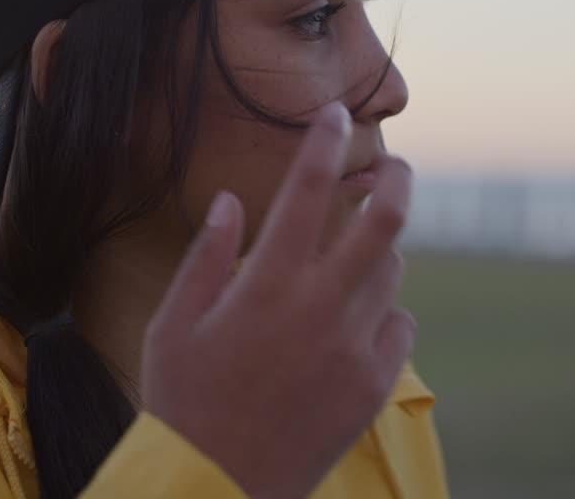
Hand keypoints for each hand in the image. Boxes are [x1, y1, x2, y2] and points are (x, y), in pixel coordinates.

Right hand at [141, 102, 414, 498]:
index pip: (308, 189)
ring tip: (350, 259)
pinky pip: (399, 326)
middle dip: (397, 178)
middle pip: (386, 219)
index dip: (326, 141)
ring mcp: (355, 347)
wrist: (216, 488)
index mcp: (267, 284)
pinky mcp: (374, 385)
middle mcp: (321, 307)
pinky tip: (353, 323)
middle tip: (394, 165)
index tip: (337, 113)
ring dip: (378, 253)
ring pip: (392, 272)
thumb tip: (235, 201)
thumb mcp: (175, 325)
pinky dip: (382, 313)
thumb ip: (207, 257)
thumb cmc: (183, 403)